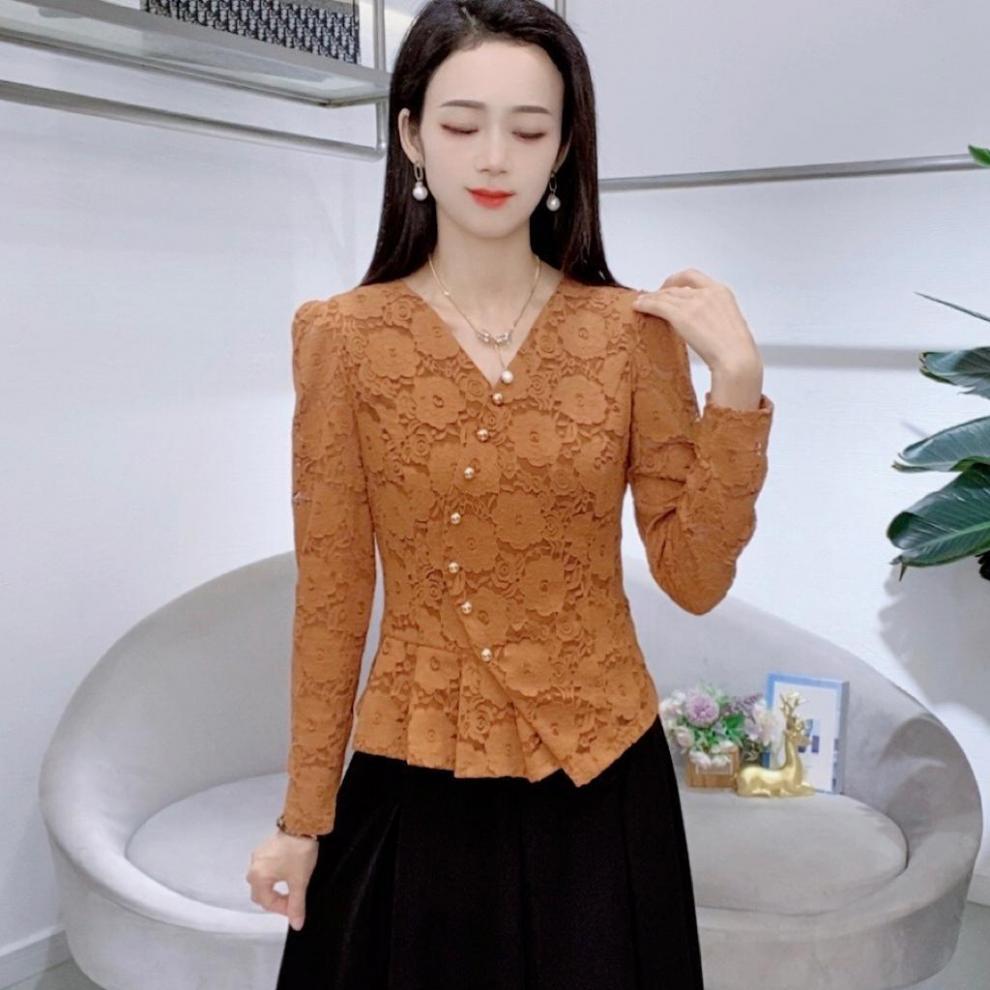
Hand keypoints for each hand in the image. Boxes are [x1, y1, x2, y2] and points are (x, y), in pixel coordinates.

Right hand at [246, 829, 318, 930]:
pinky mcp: (265, 847)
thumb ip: (296, 905)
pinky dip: (273, 875)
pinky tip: (286, 871)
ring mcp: (258, 855)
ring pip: (262, 879)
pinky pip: (265, 867)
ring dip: (273, 887)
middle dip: (275, 900)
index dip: (281, 909)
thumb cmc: (299, 854)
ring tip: (290, 886)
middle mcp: (253, 866)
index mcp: (258, 877)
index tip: (296, 909)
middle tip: (291, 899)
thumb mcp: (299, 881)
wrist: (302, 824)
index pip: (266, 902)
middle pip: (260, 892)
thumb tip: (297, 925)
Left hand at [632, 268, 762, 376]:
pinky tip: (638, 307)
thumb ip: (714, 316)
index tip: (669, 287)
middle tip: (651, 298)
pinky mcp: (682, 315)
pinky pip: (657, 305)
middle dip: (661, 292)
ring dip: (650, 298)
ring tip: (640, 303)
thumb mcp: (728, 324)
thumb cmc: (736, 351)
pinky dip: (645, 304)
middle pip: (676, 287)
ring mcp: (694, 303)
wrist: (736, 360)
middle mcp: (707, 293)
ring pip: (665, 295)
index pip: (693, 277)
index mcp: (721, 292)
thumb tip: (702, 323)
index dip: (676, 280)